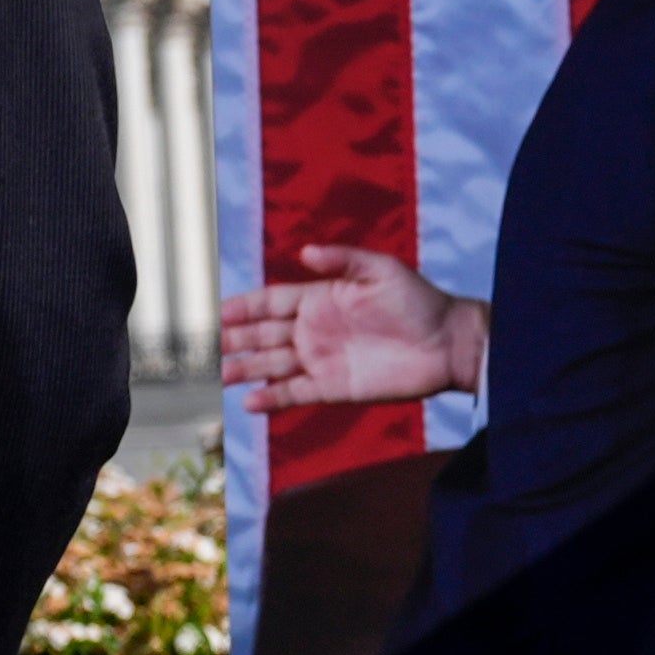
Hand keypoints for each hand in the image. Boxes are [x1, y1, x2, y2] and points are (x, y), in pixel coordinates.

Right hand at [221, 245, 485, 408]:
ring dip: (244, 370)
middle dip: (233, 339)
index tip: (217, 311)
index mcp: (318, 300)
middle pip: (262, 335)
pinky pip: (296, 393)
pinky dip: (273, 399)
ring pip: (271, 366)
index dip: (243, 307)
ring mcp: (321, 360)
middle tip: (204, 346)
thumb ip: (342, 259)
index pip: (269, 302)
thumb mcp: (381, 269)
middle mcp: (313, 331)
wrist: (449, 343)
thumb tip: (304, 252)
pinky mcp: (334, 388)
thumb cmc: (419, 301)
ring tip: (218, 376)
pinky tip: (250, 402)